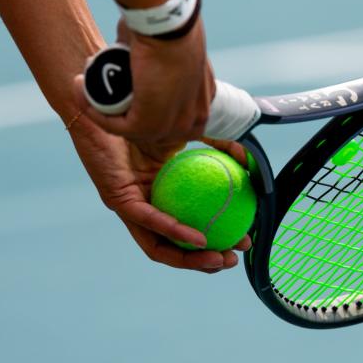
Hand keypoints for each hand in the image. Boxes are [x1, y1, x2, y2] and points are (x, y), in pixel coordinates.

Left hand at [67, 114, 249, 272]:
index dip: (216, 240)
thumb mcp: (193, 135)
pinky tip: (198, 238)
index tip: (243, 240)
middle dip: (204, 261)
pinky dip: (174, 231)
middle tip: (232, 259)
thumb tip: (249, 161)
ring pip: (159, 244)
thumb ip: (221, 146)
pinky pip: (149, 219)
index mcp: (162, 195)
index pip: (189, 229)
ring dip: (190, 259)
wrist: (113, 101)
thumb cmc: (148, 114)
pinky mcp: (117, 198)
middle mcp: (145, 206)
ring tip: (218, 259)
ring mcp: (129, 205)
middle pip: (175, 246)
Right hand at [73, 17, 214, 145]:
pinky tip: (82, 89)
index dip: (148, 112)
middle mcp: (194, 119)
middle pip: (153, 132)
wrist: (170, 24)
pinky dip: (95, 111)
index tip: (121, 94)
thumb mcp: (171, 52)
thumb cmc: (171, 28)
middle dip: (124, 115)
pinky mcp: (150, 125)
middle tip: (100, 91)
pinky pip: (117, 127)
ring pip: (132, 131)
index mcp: (203, 103)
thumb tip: (128, 52)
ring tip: (85, 85)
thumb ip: (155, 62)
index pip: (176, 124)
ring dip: (104, 112)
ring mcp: (173, 126)